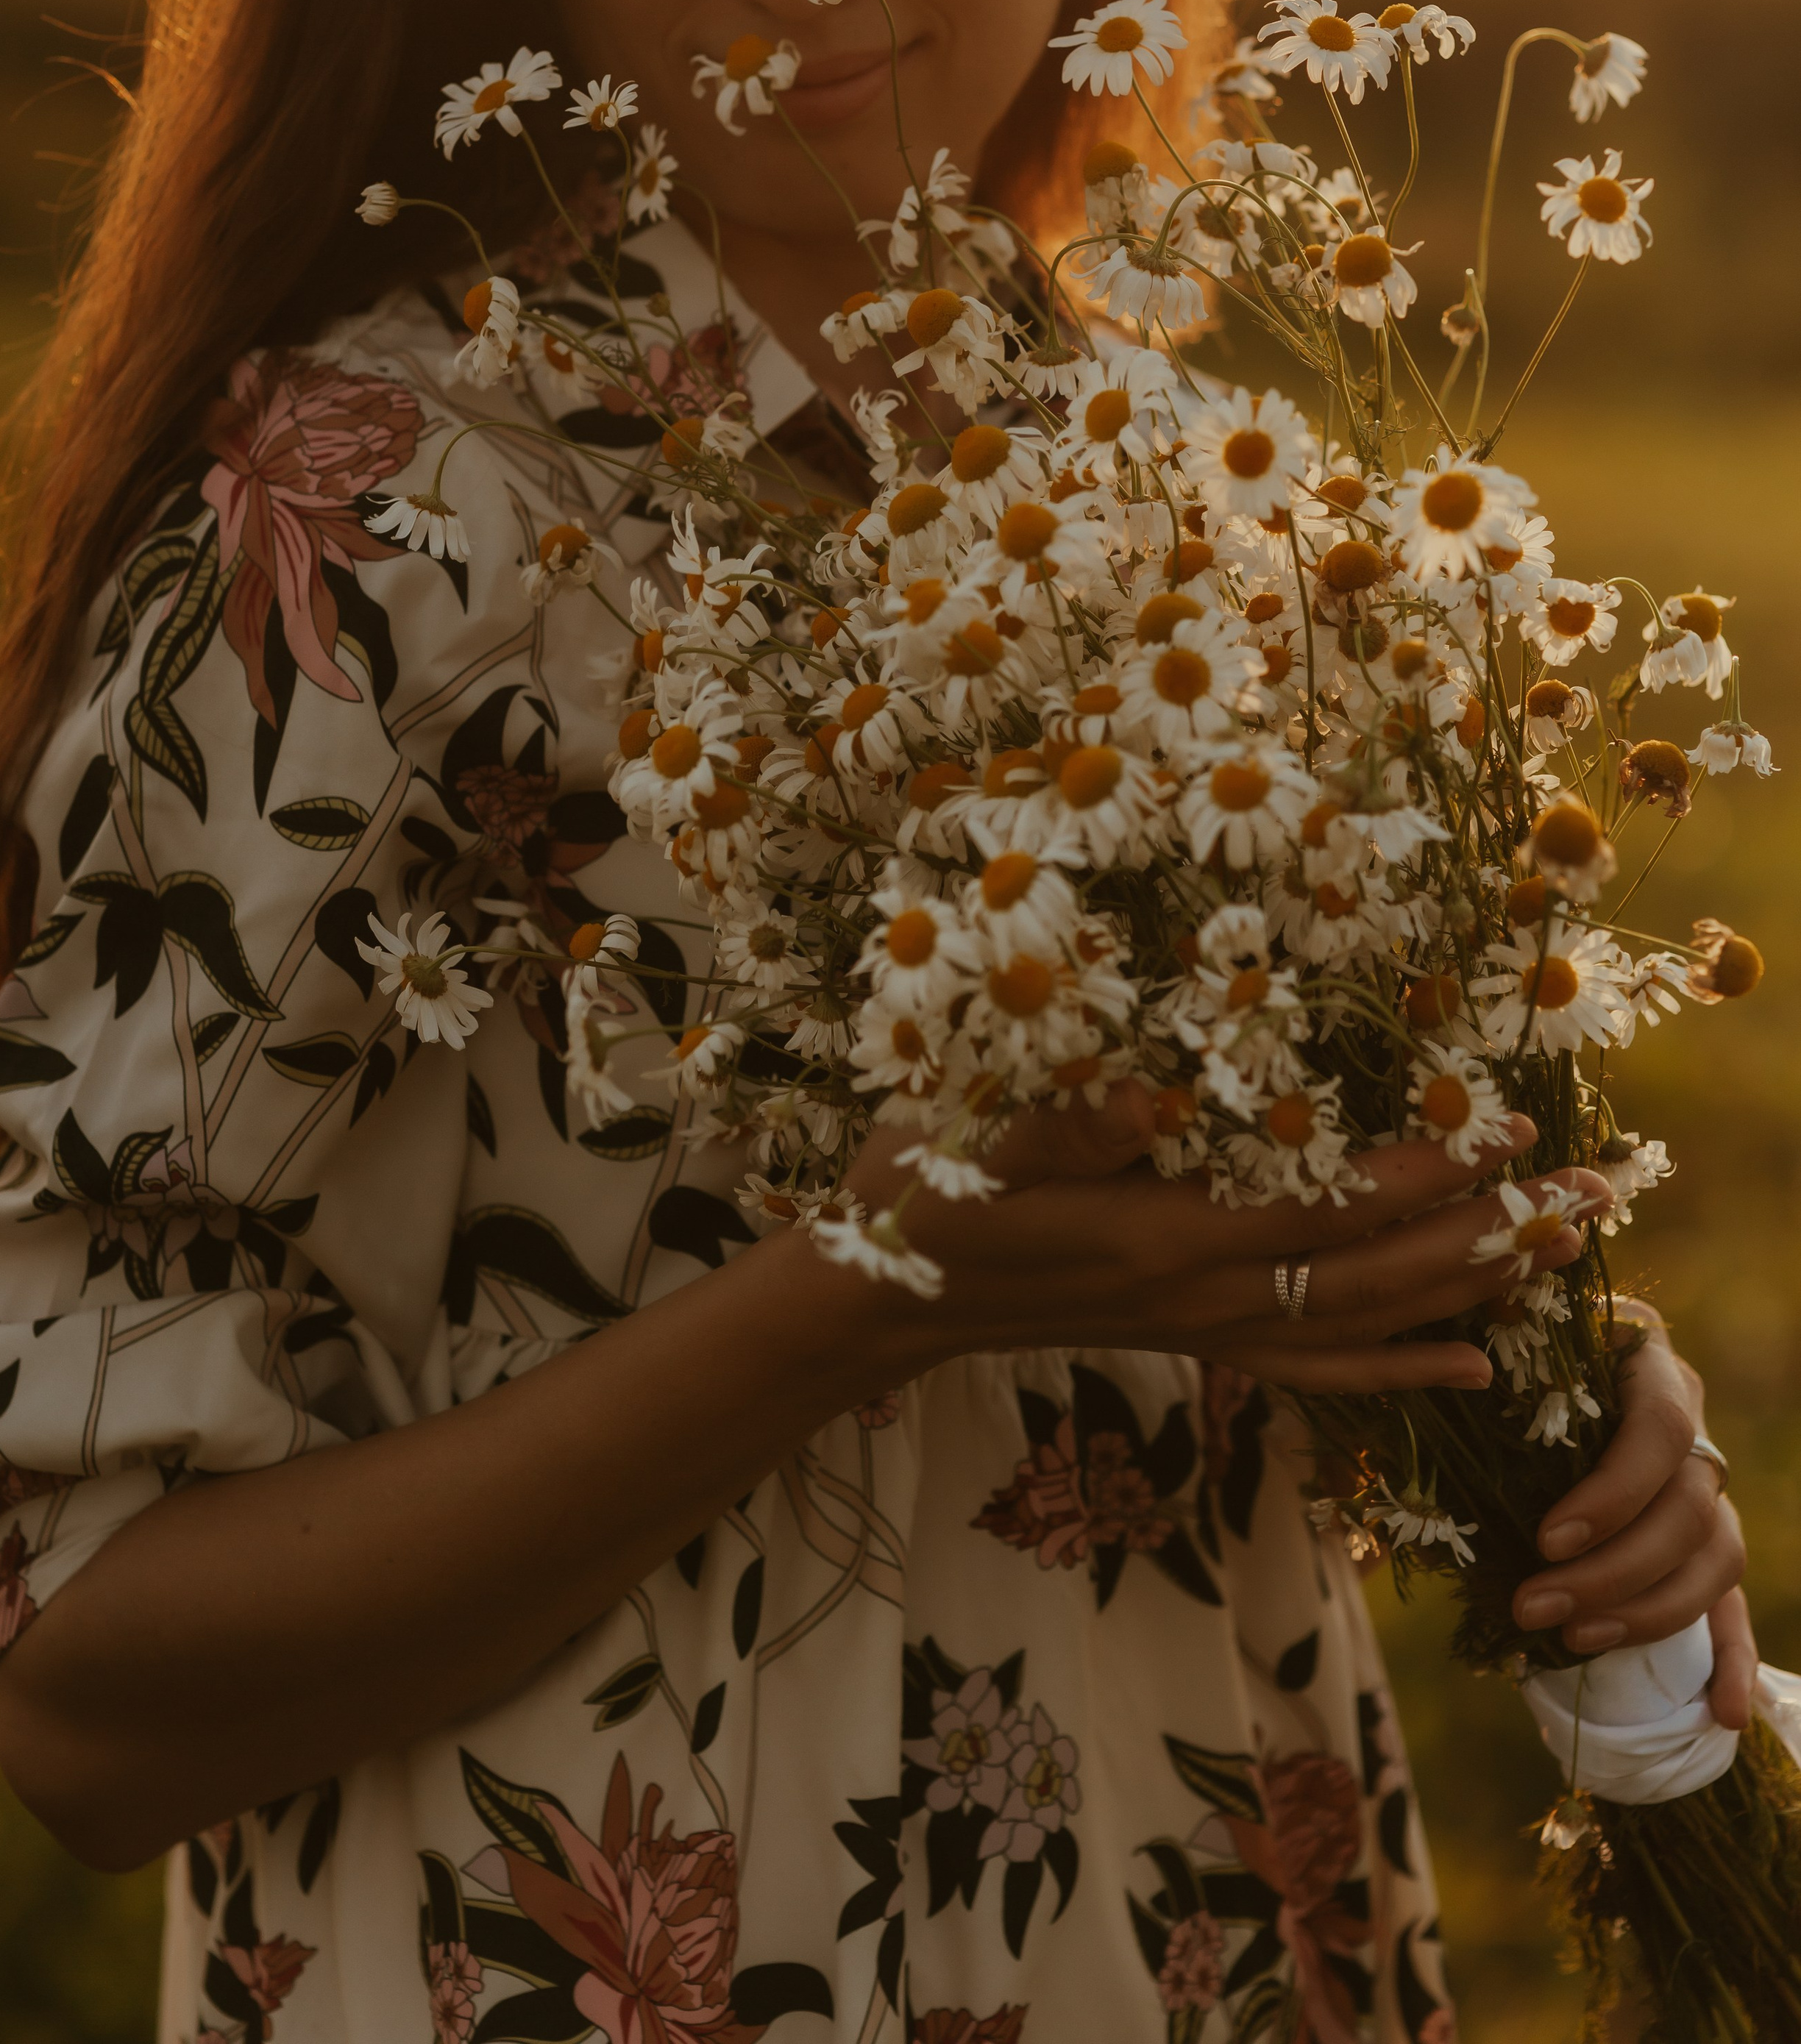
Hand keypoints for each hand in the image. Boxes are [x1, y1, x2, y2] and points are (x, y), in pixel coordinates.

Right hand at [840, 1082, 1610, 1394]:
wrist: (881, 1297)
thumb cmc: (920, 1197)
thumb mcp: (970, 1141)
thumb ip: (1063, 1120)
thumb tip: (1148, 1097)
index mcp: (1162, 1237)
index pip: (1323, 1208)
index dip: (1419, 1173)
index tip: (1504, 1132)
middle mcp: (1201, 1298)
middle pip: (1374, 1275)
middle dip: (1485, 1234)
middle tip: (1584, 1195)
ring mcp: (1201, 1331)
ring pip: (1365, 1321)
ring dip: (1469, 1291)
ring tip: (1560, 1260)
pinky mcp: (1193, 1341)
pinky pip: (1323, 1367)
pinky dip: (1406, 1366)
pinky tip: (1474, 1364)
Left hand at [1513, 1312, 1754, 1721]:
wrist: (1530, 1371)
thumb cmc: (1502, 1358)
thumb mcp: (1500, 1351)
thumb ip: (1488, 1369)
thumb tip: (1450, 1406)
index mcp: (1647, 1359)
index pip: (1660, 1427)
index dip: (1613, 1492)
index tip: (1546, 1539)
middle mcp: (1692, 1419)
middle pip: (1687, 1505)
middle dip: (1612, 1570)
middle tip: (1533, 1607)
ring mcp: (1707, 1485)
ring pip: (1714, 1555)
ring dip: (1648, 1612)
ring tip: (1575, 1640)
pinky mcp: (1709, 1543)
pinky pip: (1734, 1603)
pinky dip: (1734, 1660)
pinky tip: (1725, 1712)